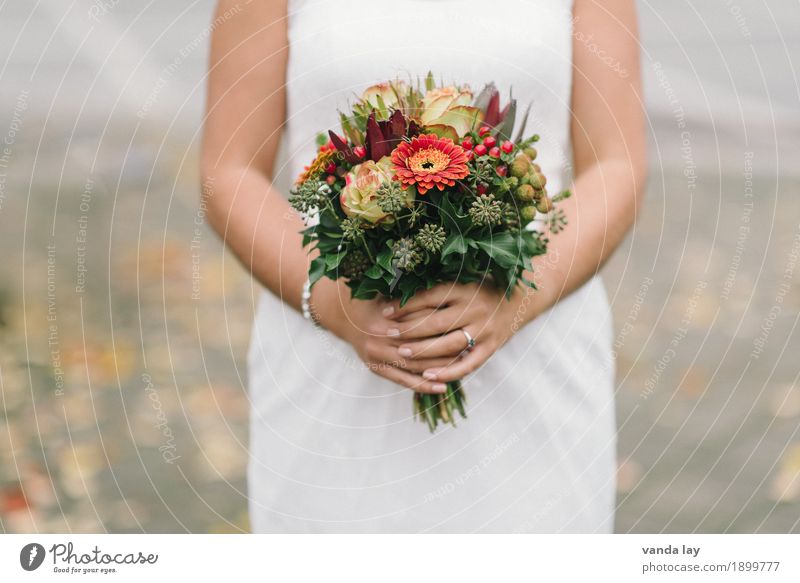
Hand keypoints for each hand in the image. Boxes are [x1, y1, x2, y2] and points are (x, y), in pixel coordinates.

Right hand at [311, 278, 453, 393]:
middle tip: (470, 352)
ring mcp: (376, 359)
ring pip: (413, 369)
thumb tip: (445, 290)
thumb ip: (411, 297)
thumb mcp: (387, 291)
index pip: (419, 330)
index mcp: (383, 323)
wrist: (342, 314)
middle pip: (418, 351)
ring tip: (461, 370)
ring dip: (437, 372)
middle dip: (444, 353)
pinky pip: (403, 381)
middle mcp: (378, 343)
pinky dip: (423, 385)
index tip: (465, 329)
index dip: (442, 330)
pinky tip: (442, 387)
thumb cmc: (371, 298)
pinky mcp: (376, 369)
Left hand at [383, 281, 528, 382]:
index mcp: (464, 289)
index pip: (430, 297)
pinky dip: (447, 372)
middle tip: (388, 334)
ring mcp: (484, 330)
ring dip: (423, 351)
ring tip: (402, 354)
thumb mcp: (462, 281)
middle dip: (409, 330)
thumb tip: (399, 292)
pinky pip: (467, 364)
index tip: (385, 311)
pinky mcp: (491, 348)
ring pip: (449, 345)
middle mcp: (475, 309)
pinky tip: (428, 376)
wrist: (521, 299)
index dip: (405, 305)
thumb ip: (437, 288)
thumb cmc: (482, 288)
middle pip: (436, 322)